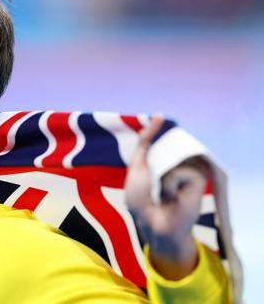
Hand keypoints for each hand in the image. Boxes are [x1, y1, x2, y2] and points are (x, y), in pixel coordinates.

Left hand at [125, 115, 208, 279]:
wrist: (152, 223)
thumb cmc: (141, 198)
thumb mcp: (138, 166)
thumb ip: (146, 142)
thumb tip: (158, 115)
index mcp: (160, 158)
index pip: (157, 137)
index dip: (154, 128)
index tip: (159, 116)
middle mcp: (175, 161)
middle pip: (166, 144)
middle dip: (153, 162)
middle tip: (153, 184)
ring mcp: (188, 168)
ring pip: (173, 158)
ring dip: (161, 176)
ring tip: (163, 191)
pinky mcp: (199, 178)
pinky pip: (181, 171)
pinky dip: (171, 184)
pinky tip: (173, 196)